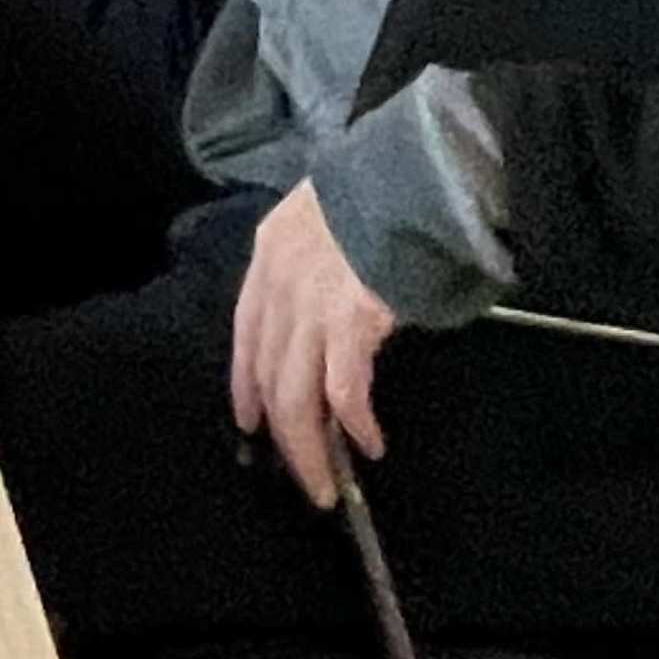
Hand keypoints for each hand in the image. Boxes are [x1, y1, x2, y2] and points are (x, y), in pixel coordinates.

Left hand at [229, 184, 396, 507]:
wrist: (412, 174)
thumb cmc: (380, 194)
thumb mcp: (324, 220)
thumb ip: (312, 265)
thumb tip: (323, 322)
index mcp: (270, 252)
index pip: (245, 333)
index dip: (245, 384)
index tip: (250, 422)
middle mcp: (280, 281)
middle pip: (267, 376)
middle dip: (282, 435)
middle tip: (304, 475)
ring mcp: (311, 303)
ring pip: (296, 397)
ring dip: (309, 449)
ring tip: (328, 485)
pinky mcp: (350, 323)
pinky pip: (344, 393)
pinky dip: (354, 425)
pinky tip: (369, 443)